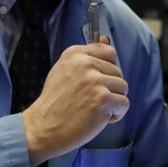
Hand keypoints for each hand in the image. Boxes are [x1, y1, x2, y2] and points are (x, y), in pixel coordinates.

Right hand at [21, 36, 128, 166]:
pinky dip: (116, 114)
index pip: (109, 52)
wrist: (43, 127)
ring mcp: (95, 81)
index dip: (108, 69)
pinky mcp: (103, 99)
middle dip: (110, 88)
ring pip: (123, 87)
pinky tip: (99, 118)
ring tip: (94, 109)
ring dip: (113, 101)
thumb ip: (85, 57)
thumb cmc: (54, 102)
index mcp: (75, 53)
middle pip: (118, 72)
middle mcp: (86, 63)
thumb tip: (104, 39)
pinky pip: (124, 103)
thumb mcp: (64, 70)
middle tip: (91, 100)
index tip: (97, 81)